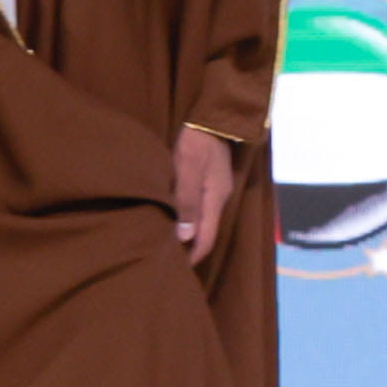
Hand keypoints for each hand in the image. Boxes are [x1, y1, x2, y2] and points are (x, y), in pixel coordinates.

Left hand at [170, 126, 239, 268]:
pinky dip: (188, 219)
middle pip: (206, 232)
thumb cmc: (196, 142)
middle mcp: (219, 198)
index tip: (175, 270)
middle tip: (168, 260)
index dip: (193, 256)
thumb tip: (184, 236)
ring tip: (168, 242)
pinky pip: (199, 208)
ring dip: (188, 234)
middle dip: (190, 248)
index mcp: (215, 199)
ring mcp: (216, 189)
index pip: (207, 238)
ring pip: (203, 220)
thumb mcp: (186, 169)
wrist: (212, 117)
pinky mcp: (209, 180)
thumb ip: (186, 202)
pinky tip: (175, 219)